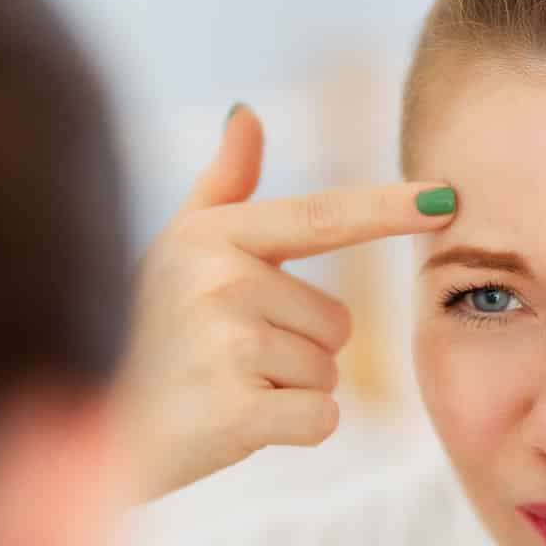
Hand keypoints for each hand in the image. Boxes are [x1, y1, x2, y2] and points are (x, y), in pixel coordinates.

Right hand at [117, 104, 457, 502]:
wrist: (96, 433)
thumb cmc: (141, 339)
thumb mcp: (174, 251)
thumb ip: (223, 186)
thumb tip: (250, 112)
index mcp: (215, 238)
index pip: (324, 217)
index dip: (391, 208)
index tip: (449, 198)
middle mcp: (221, 282)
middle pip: (337, 322)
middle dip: (297, 350)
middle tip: (227, 363)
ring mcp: (228, 346)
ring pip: (327, 372)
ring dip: (289, 392)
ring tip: (223, 391)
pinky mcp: (236, 413)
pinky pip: (320, 418)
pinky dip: (292, 431)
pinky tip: (234, 425)